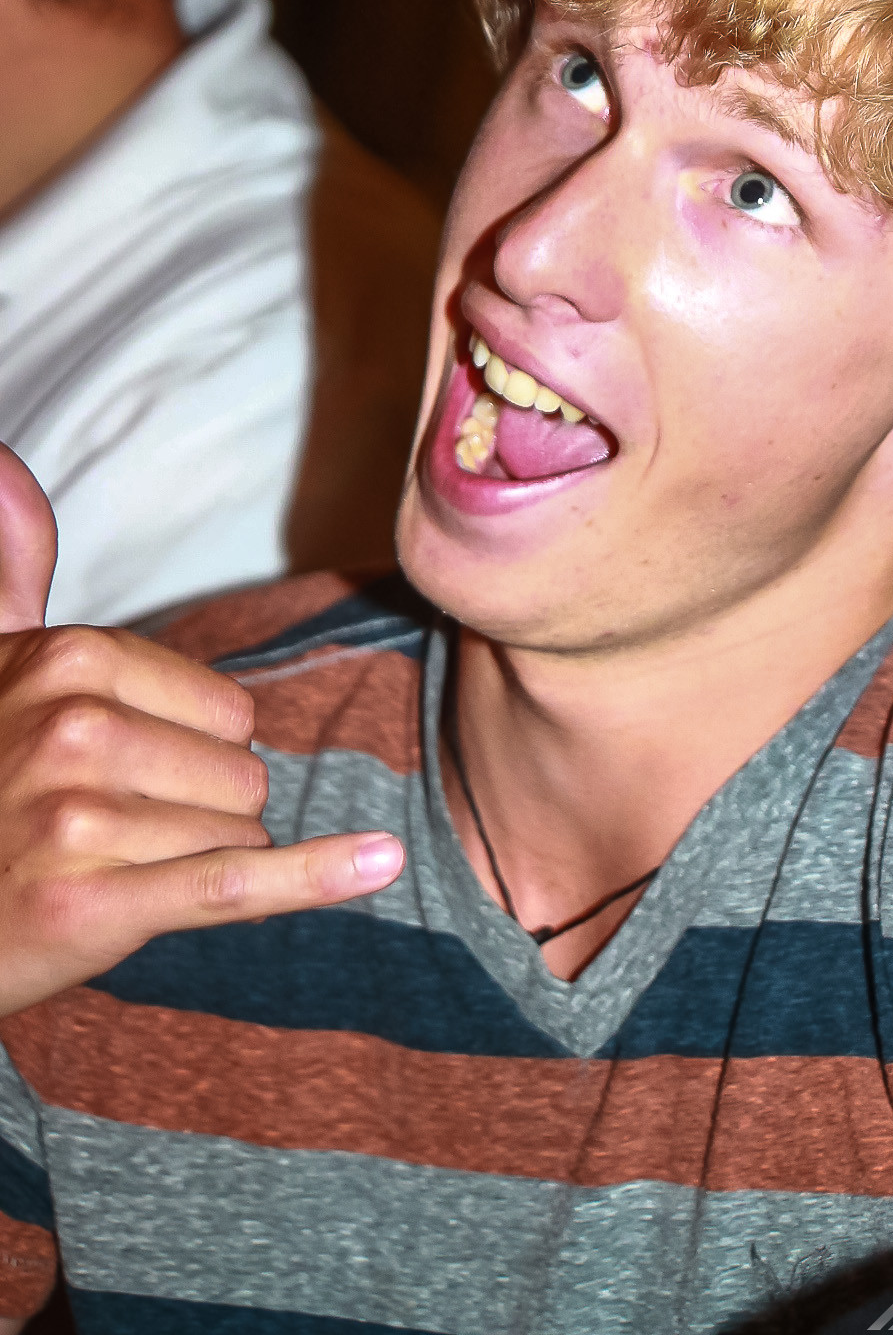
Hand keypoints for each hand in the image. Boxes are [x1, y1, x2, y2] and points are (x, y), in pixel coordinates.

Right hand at [0, 444, 404, 1018]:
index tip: (124, 774)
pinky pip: (231, 882)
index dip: (195, 753)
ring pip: (236, 835)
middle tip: (109, 834)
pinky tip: (380, 863)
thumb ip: (17, 570)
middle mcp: (71, 729)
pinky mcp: (88, 907)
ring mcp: (76, 820)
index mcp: (68, 660)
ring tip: (103, 871)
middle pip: (242, 771)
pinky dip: (312, 878)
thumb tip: (4, 459)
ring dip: (187, 865)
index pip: (231, 709)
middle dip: (199, 812)